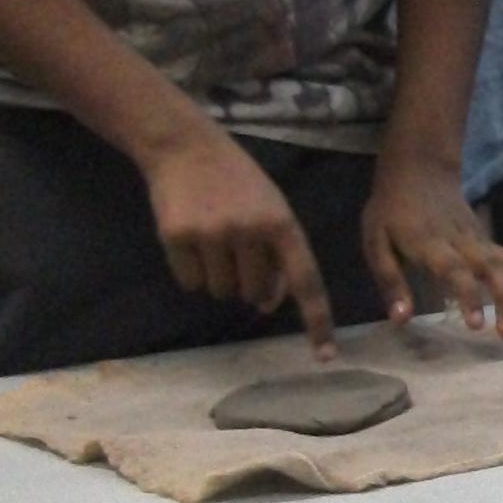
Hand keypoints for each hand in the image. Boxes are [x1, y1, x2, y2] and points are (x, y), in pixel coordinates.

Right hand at [139, 122, 337, 354]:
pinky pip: (191, 284)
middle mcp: (251, 231)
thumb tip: (268, 305)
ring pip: (222, 293)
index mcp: (283, 225)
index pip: (307, 282)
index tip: (326, 355)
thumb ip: (279, 256)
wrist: (186, 147)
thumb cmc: (238, 183)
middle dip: (248, 284)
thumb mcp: (272, 210)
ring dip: (219, 278)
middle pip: (255, 294)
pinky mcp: (177, 237)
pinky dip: (192, 273)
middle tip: (236, 250)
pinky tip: (191, 240)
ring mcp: (212, 234)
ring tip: (213, 239)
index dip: (317, 320)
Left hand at [361, 149, 502, 339]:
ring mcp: (480, 239)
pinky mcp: (489, 241)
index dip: (468, 296)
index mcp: (430, 244)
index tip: (477, 325)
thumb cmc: (392, 211)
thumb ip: (390, 281)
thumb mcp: (376, 243)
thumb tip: (401, 319)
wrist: (420, 170)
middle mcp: (462, 242)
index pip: (455, 271)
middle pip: (495, 268)